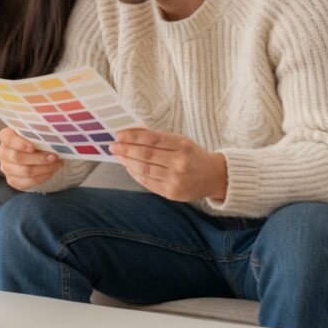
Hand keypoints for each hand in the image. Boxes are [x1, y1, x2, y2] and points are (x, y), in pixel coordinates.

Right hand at [0, 127, 63, 189]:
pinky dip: (43, 176)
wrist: (35, 153)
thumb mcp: (37, 132)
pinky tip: (51, 170)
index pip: (8, 139)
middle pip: (18, 157)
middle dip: (38, 158)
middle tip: (54, 156)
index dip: (20, 144)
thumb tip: (52, 133)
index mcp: (5, 136)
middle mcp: (2, 152)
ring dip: (44, 168)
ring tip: (57, 163)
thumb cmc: (36, 139)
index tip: (33, 147)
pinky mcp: (12, 180)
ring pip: (25, 171)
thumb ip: (40, 131)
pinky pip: (28, 181)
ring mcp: (6, 167)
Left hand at [111, 129, 227, 201]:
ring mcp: (175, 179)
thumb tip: (132, 135)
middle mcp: (179, 163)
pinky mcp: (171, 193)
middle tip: (113, 145)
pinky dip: (135, 174)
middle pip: (145, 154)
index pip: (151, 139)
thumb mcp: (182, 141)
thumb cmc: (194, 156)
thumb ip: (160, 139)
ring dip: (127, 161)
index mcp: (182, 145)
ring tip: (118, 155)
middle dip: (126, 149)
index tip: (119, 134)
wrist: (214, 177)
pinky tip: (128, 167)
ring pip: (144, 169)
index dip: (132, 136)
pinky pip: (147, 182)